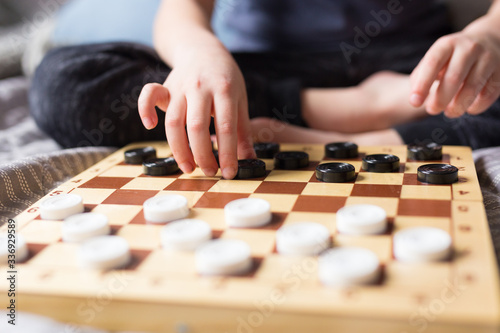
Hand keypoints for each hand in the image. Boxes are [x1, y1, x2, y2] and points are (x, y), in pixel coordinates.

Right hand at [138, 47, 254, 178]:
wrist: (203, 50)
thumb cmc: (225, 79)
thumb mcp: (240, 100)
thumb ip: (243, 130)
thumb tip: (250, 160)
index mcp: (224, 90)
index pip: (225, 127)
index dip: (227, 153)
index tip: (229, 173)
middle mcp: (200, 87)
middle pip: (197, 127)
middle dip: (203, 155)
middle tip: (210, 173)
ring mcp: (179, 86)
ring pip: (173, 122)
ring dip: (179, 149)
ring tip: (189, 167)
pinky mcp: (164, 87)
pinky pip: (148, 95)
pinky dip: (144, 110)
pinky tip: (149, 126)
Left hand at [410, 26, 499, 117]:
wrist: (489, 39)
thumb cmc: (453, 56)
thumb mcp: (435, 58)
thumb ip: (421, 75)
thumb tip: (416, 98)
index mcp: (447, 44)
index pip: (432, 63)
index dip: (422, 85)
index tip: (414, 102)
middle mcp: (469, 48)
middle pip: (453, 78)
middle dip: (440, 99)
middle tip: (432, 110)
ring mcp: (488, 58)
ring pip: (472, 87)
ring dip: (458, 106)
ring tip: (449, 113)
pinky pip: (488, 94)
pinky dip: (476, 106)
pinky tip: (468, 109)